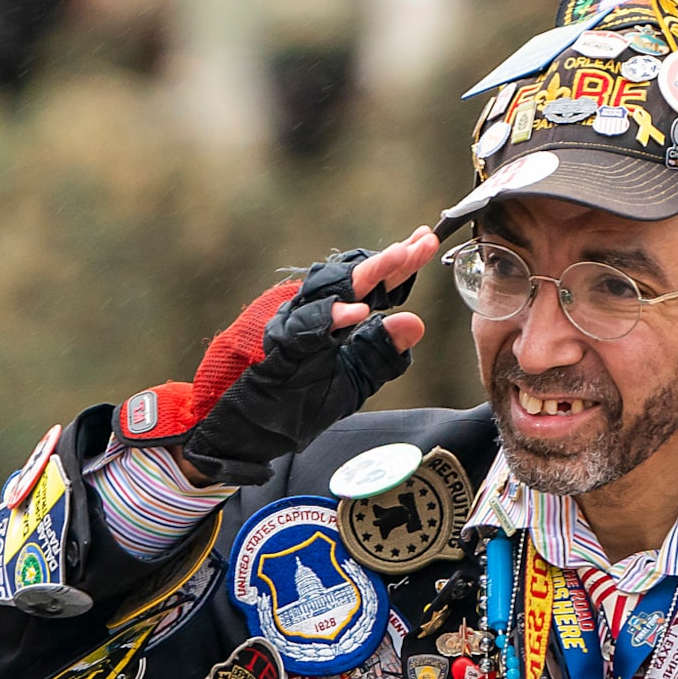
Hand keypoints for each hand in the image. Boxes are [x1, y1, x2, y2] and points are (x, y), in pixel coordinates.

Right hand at [158, 228, 437, 486]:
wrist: (251, 436)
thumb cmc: (296, 406)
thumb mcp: (354, 384)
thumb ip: (382, 355)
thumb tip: (415, 322)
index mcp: (333, 321)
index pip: (370, 286)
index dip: (399, 265)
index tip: (426, 242)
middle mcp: (312, 313)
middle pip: (353, 277)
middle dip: (390, 259)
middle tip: (421, 243)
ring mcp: (292, 327)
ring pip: (328, 290)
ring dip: (365, 275)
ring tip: (397, 259)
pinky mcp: (278, 350)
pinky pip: (304, 330)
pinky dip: (330, 318)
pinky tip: (358, 312)